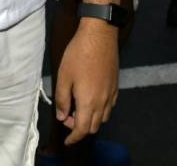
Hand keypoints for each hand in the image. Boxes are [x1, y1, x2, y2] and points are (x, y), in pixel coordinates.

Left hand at [55, 20, 118, 143]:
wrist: (99, 36)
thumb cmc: (78, 54)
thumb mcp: (64, 75)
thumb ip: (62, 98)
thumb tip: (61, 116)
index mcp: (88, 102)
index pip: (81, 129)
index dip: (73, 138)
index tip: (66, 141)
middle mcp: (103, 103)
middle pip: (93, 126)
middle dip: (80, 128)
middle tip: (67, 116)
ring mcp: (111, 95)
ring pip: (103, 118)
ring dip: (90, 119)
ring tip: (77, 107)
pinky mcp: (115, 87)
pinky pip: (109, 107)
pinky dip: (99, 111)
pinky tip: (90, 99)